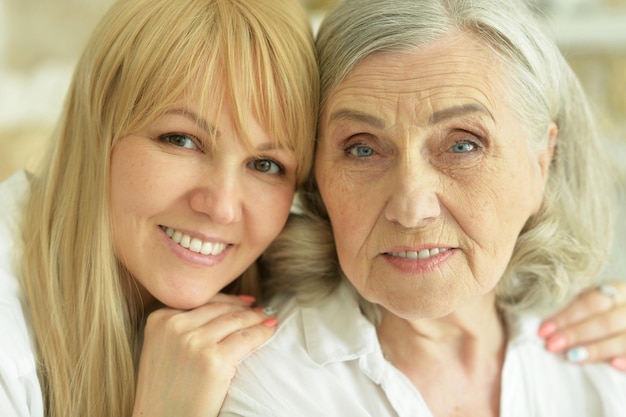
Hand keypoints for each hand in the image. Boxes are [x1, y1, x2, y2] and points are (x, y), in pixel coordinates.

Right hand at [132, 293, 276, 416]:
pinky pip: (246, 338)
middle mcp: (174, 326)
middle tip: (260, 309)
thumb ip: (181, 326)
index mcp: (159, 319)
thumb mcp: (161, 348)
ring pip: (235, 320)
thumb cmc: (164, 390)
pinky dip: (262, 331)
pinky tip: (270, 329)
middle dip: (244, 308)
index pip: (201, 301)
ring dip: (257, 318)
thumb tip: (222, 307)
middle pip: (220, 309)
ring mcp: (193, 342)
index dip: (228, 300)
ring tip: (268, 318)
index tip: (245, 301)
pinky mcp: (213, 361)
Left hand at [538, 281, 625, 370]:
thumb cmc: (605, 313)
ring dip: (596, 350)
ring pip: (624, 339)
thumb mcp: (596, 305)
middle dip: (576, 334)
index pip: (591, 302)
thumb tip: (547, 328)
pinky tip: (613, 365)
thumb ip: (577, 310)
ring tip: (572, 357)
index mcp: (620, 290)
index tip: (544, 331)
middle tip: (552, 345)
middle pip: (606, 321)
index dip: (566, 316)